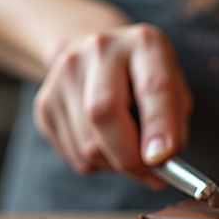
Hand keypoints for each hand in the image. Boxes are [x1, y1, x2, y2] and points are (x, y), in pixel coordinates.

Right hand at [33, 23, 192, 187]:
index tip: (162, 158)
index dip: (158, 126)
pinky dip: (94, 163)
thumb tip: (159, 161)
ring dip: (112, 164)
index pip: (152, 87)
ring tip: (126, 152)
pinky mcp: (45, 103)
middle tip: (149, 175)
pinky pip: (72, 154)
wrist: (97, 55)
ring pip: (86, 144)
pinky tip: (103, 144)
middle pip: (103, 114)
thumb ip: (173, 122)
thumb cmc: (143, 78)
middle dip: (128, 157)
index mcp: (142, 43)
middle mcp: (99, 50)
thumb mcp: (173, 88)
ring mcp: (64, 74)